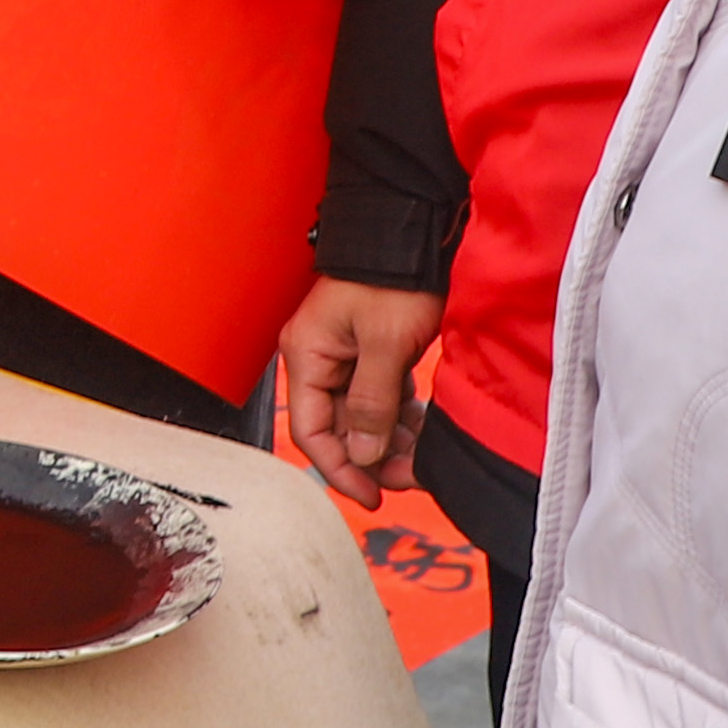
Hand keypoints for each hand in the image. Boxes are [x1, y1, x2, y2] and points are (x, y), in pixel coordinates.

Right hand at [267, 276, 443, 503]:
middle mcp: (319, 359)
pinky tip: (422, 431)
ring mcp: (345, 356)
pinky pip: (379, 398)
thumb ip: (370, 404)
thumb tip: (362, 455)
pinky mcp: (370, 352)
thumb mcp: (383, 345)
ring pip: (361, 417)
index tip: (371, 495)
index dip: (339, 469)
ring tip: (422, 457)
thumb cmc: (392, 278)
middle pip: (338, 428)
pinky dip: (399, 418)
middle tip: (408, 479)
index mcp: (306, 355)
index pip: (310, 431)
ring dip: (390, 441)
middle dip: (372, 458)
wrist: (413, 233)